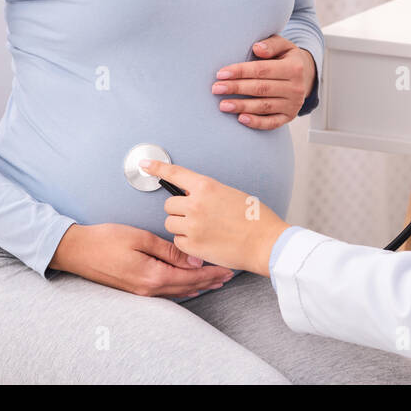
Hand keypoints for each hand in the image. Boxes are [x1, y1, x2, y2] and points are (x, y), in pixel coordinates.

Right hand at [49, 223, 234, 299]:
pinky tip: (189, 284)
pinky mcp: (136, 288)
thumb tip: (193, 258)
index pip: (190, 277)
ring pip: (178, 291)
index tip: (227, 268)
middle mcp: (149, 288)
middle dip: (209, 281)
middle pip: (187, 287)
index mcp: (152, 276)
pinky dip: (182, 286)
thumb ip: (168, 250)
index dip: (211, 273)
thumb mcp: (140, 238)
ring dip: (198, 285)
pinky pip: (166, 290)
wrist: (77, 251)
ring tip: (215, 280)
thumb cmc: (105, 240)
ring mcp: (141, 291)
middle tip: (228, 275)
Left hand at [136, 158, 289, 275]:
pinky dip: (187, 243)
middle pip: (169, 205)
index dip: (157, 168)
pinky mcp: (192, 245)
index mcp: (206, 187)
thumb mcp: (230, 194)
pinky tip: (204, 242)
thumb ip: (207, 194)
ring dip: (181, 227)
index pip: (175, 174)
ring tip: (202, 230)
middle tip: (197, 216)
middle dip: (179, 210)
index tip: (145, 165)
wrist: (265, 242)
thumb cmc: (254, 218)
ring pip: (170, 224)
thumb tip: (192, 197)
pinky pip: (177, 242)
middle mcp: (196, 204)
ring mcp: (192, 226)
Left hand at [213, 33, 316, 129]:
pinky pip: (271, 122)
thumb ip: (271, 44)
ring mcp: (293, 104)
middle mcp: (296, 87)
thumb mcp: (283, 45)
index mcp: (294, 68)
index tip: (221, 74)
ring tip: (223, 105)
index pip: (262, 70)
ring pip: (264, 106)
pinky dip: (256, 122)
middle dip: (236, 88)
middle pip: (261, 88)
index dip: (240, 71)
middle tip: (216, 89)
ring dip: (242, 106)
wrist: (306, 76)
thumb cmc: (286, 58)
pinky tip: (241, 119)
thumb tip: (257, 48)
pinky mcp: (289, 117)